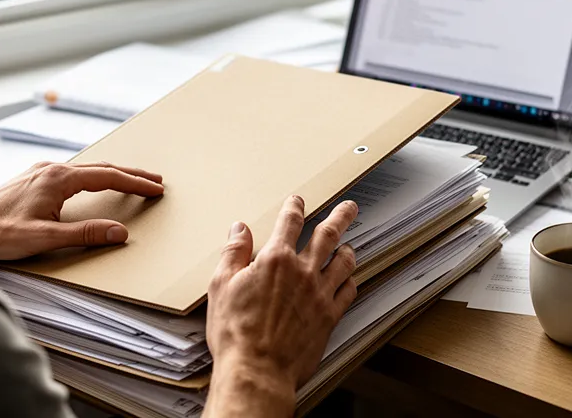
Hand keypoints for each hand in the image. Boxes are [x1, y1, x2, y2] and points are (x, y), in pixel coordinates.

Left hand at [0, 161, 163, 261]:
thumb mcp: (46, 238)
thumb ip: (86, 234)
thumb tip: (120, 232)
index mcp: (58, 178)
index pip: (107, 176)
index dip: (135, 183)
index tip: (156, 188)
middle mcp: (49, 169)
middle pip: (100, 168)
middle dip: (129, 175)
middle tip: (155, 181)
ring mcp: (38, 172)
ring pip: (84, 170)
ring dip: (110, 175)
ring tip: (130, 182)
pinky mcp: (30, 180)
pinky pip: (70, 174)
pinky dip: (91, 178)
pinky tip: (91, 185)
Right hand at [203, 196, 358, 417]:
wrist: (257, 370)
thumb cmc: (236, 333)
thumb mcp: (221, 286)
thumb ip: (233, 253)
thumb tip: (239, 230)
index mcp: (275, 260)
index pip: (290, 222)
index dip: (295, 207)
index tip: (298, 201)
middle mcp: (303, 272)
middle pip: (328, 234)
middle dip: (340, 217)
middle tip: (349, 208)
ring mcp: (320, 294)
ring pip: (343, 262)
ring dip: (348, 250)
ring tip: (350, 246)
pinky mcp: (330, 316)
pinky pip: (348, 292)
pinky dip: (351, 282)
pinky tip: (349, 280)